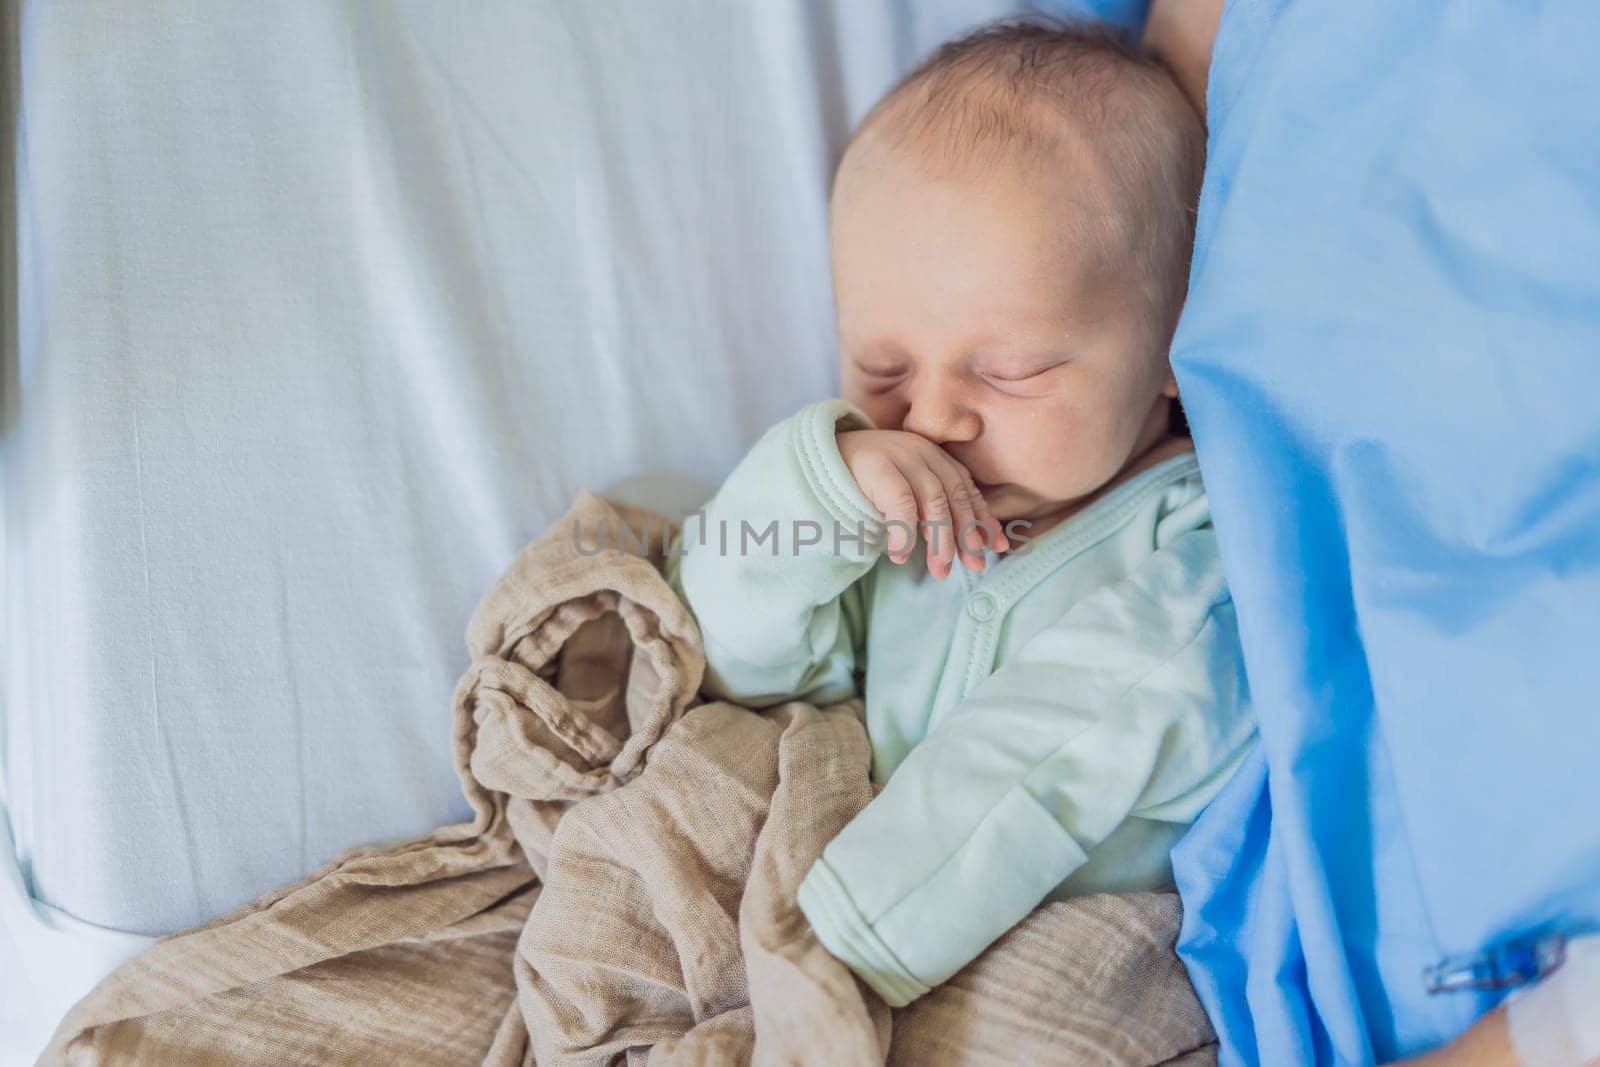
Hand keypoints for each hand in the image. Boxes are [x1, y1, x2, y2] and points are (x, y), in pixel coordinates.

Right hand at [836, 429, 1009, 578]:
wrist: (816, 459)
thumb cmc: (864, 482)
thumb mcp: (904, 491)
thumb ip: (930, 508)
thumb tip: (968, 543)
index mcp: (932, 456)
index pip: (965, 488)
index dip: (982, 517)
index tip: (997, 546)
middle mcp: (921, 452)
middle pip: (953, 496)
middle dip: (966, 534)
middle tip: (974, 566)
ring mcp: (899, 456)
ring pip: (933, 501)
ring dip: (940, 540)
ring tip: (940, 570)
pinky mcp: (876, 467)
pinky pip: (900, 504)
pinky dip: (905, 533)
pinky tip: (902, 556)